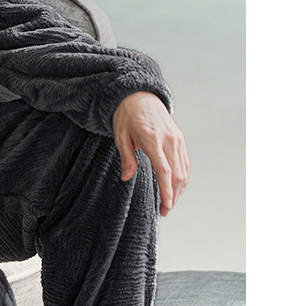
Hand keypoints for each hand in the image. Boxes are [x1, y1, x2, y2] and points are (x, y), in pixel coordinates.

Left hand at [112, 92, 189, 215]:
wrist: (139, 94)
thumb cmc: (126, 114)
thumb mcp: (120, 135)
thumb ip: (126, 157)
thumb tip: (126, 177)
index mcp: (152, 139)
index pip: (164, 171)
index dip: (166, 191)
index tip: (165, 207)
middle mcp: (168, 139)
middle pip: (177, 174)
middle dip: (173, 196)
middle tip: (165, 210)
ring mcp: (177, 138)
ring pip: (184, 170)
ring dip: (179, 189)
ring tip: (170, 202)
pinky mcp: (180, 138)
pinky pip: (185, 162)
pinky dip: (183, 177)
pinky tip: (176, 186)